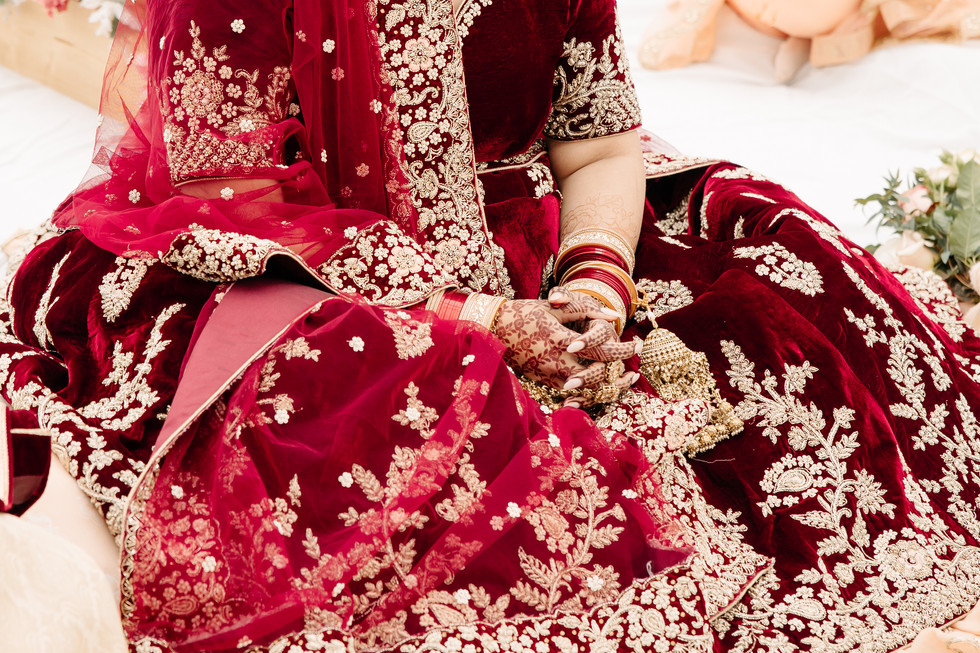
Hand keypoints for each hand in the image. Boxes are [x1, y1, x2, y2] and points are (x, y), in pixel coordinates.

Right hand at [492, 288, 638, 406]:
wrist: (492, 329)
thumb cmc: (524, 313)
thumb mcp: (555, 307)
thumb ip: (584, 309)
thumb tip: (613, 316)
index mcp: (561, 339)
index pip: (601, 349)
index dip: (622, 350)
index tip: (637, 346)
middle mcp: (556, 361)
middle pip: (596, 376)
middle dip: (618, 376)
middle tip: (634, 372)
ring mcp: (548, 374)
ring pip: (584, 390)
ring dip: (606, 388)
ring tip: (622, 383)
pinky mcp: (542, 381)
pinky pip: (570, 394)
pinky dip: (587, 395)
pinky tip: (599, 390)